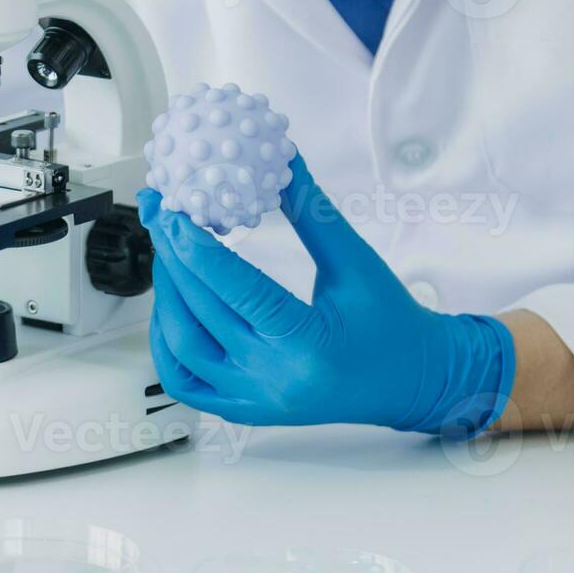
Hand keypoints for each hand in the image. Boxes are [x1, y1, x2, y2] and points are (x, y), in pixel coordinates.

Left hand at [139, 156, 514, 435]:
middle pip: (202, 314)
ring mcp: (255, 401)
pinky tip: (170, 307)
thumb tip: (282, 162)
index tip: (174, 213)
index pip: (238, 290)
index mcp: (307, 345)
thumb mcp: (355, 261)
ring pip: (184, 349)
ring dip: (167, 297)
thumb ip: (312, 212)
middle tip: (160, 217)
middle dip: (174, 259)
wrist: (412, 380)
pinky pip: (187, 382)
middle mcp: (274, 379)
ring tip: (167, 253)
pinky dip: (168, 344)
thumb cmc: (391, 323)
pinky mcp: (246, 410)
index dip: (198, 248)